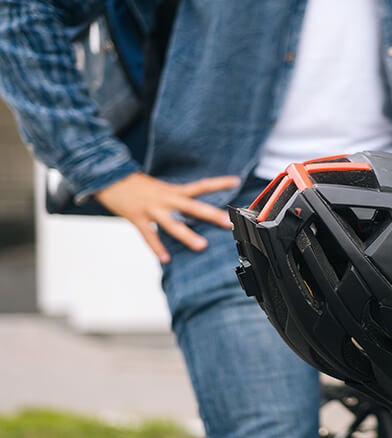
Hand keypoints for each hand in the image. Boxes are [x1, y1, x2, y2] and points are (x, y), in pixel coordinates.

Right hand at [94, 172, 240, 262]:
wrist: (109, 178)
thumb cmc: (138, 186)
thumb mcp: (161, 188)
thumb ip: (178, 198)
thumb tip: (196, 210)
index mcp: (173, 190)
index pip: (201, 185)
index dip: (218, 183)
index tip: (236, 181)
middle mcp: (165, 199)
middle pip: (192, 207)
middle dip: (211, 215)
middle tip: (228, 223)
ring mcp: (151, 209)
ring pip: (172, 224)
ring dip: (187, 235)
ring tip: (202, 246)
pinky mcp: (137, 218)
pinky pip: (149, 235)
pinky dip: (157, 248)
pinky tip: (166, 259)